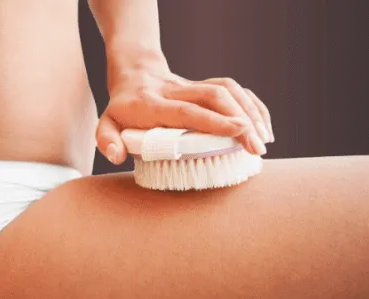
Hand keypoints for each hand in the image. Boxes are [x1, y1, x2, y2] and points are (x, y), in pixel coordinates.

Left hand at [97, 68, 273, 164]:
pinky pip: (233, 89)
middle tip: (257, 147)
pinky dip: (251, 105)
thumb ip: (106, 140)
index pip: (186, 110)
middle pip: (214, 96)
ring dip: (250, 112)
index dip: (213, 120)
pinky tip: (262, 125)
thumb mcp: (105, 123)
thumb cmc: (121, 108)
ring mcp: (192, 86)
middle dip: (240, 119)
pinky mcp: (204, 85)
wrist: (134, 73)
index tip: (238, 132)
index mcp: (151, 104)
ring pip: (227, 89)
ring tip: (263, 141)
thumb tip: (116, 155)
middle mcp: (175, 92)